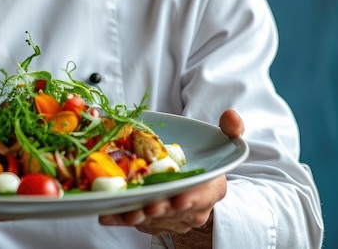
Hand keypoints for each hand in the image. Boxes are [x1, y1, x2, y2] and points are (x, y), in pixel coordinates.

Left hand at [99, 109, 243, 236]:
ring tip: (124, 211)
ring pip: (155, 219)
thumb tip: (231, 116)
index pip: (203, 197)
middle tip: (144, 205)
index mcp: (213, 189)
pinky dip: (123, 219)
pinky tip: (107, 215)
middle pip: (174, 211)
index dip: (192, 199)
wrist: (194, 172)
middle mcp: (194, 209)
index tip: (179, 198)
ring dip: (139, 217)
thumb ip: (230, 129)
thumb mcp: (223, 139)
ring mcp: (174, 217)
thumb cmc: (208, 155)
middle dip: (159, 209)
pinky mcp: (156, 221)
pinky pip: (138, 222)